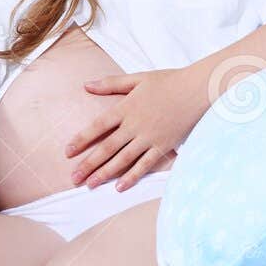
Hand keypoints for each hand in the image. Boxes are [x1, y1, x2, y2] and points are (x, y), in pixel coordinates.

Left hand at [64, 68, 201, 190]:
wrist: (197, 89)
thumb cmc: (168, 81)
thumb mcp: (137, 78)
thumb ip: (111, 84)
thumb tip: (86, 85)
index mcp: (126, 107)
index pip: (97, 126)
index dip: (81, 140)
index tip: (67, 152)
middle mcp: (135, 125)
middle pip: (107, 148)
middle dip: (88, 164)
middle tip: (73, 178)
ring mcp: (149, 138)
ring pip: (122, 159)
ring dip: (105, 173)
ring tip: (90, 185)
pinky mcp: (163, 146)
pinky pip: (145, 164)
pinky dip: (132, 176)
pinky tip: (119, 187)